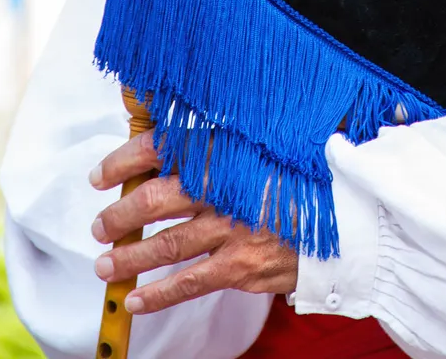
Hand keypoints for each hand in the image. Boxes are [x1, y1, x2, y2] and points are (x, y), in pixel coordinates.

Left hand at [91, 130, 297, 314]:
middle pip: (153, 199)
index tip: (101, 175)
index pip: (161, 148)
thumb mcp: (261, 147)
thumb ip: (221, 145)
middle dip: (118, 215)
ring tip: (106, 264)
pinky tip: (136, 301)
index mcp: (226, 150)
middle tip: (102, 225)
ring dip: (128, 257)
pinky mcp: (242, 265)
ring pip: (164, 245)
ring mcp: (232, 228)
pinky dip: (157, 295)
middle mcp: (225, 187)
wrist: (344, 216)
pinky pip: (189, 283)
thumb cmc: (299, 178)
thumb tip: (170, 148)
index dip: (123, 161)